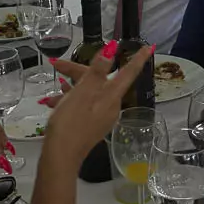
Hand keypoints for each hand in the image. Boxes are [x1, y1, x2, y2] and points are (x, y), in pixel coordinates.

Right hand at [47, 42, 152, 164]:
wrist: (61, 156)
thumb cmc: (71, 122)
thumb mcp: (83, 92)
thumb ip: (98, 70)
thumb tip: (112, 49)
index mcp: (112, 96)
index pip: (128, 72)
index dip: (137, 58)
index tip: (149, 47)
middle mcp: (111, 106)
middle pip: (100, 80)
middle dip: (79, 71)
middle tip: (57, 65)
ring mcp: (101, 117)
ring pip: (89, 92)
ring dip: (72, 86)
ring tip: (54, 86)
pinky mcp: (91, 125)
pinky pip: (84, 105)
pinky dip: (71, 100)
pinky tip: (54, 102)